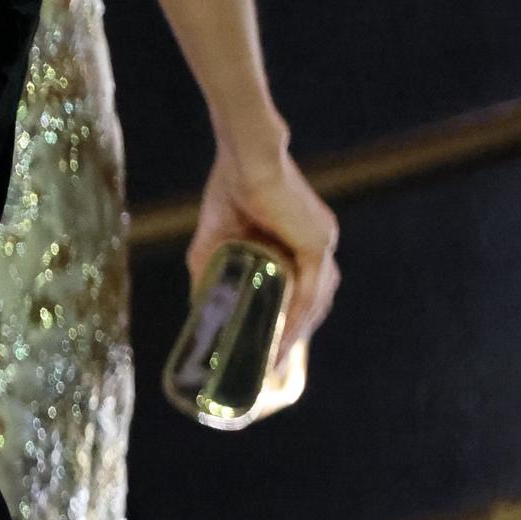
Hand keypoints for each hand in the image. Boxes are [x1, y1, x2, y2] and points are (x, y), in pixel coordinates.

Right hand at [186, 146, 339, 348]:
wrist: (244, 156)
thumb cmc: (230, 185)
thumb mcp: (217, 236)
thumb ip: (210, 268)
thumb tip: (198, 303)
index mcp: (301, 238)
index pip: (303, 287)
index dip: (291, 318)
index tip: (275, 345)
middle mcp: (318, 242)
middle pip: (314, 299)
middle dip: (297, 333)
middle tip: (276, 362)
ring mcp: (322, 242)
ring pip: (315, 299)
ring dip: (298, 331)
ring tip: (277, 358)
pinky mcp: (317, 242)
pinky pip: (310, 290)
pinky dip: (298, 317)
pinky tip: (283, 338)